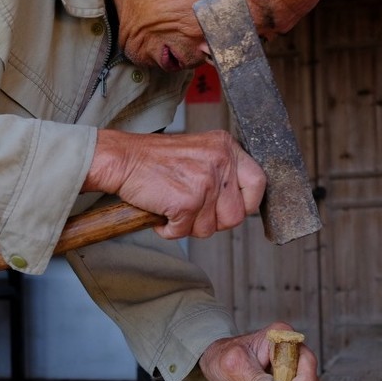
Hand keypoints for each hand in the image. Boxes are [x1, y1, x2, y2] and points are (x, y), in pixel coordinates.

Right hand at [83, 128, 265, 239]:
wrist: (122, 159)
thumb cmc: (154, 160)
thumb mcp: (199, 153)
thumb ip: (222, 171)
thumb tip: (240, 204)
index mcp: (226, 147)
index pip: (259, 182)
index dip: (246, 203)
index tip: (230, 208)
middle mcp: (220, 161)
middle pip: (235, 215)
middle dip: (213, 221)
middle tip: (191, 210)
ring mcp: (205, 182)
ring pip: (210, 229)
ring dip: (189, 226)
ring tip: (173, 205)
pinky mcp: (187, 202)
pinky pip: (184, 233)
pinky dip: (169, 229)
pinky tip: (161, 212)